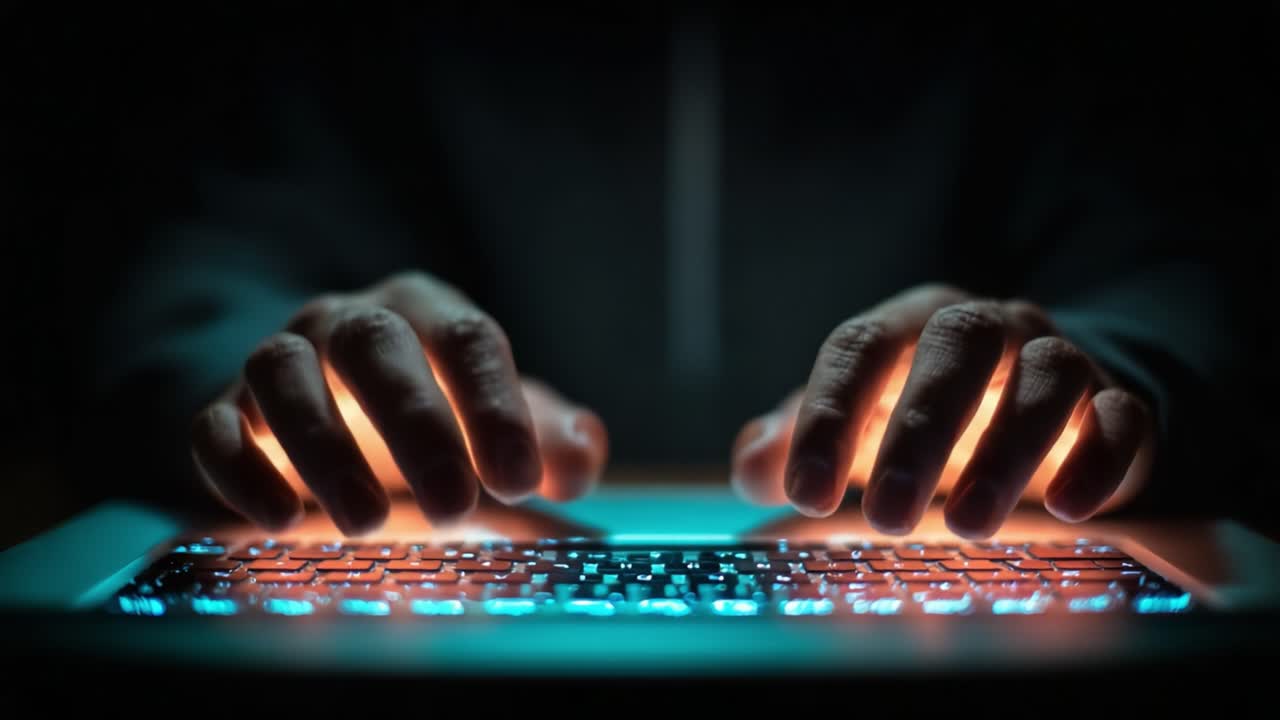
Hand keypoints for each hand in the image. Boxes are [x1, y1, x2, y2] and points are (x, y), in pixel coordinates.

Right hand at [190, 272, 607, 534]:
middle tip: (453, 504)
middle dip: (415, 424)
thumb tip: (580, 458)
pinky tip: (278, 519)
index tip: (522, 479)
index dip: (494, 407)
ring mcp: (281, 360)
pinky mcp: (225, 410)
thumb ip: (546, 436)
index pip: (466, 339)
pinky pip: (214, 427)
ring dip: (323, 449)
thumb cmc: (430, 407)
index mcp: (425, 312)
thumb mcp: (494, 417)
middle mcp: (348, 323)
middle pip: (376, 349)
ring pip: (284, 377)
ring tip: (364, 522)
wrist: (322, 395)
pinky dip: (238, 471)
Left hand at [731, 284, 1152, 537]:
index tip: (802, 493)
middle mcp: (987, 328)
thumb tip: (752, 469)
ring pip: (1045, 379)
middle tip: (887, 515)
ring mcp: (1057, 358)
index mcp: (909, 325)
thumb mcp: (856, 422)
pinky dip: (1100, 457)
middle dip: (919, 432)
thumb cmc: (925, 412)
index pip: (860, 347)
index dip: (828, 416)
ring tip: (970, 524)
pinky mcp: (1117, 403)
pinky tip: (1072, 507)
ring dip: (1008, 451)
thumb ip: (796, 440)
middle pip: (956, 350)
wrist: (1038, 397)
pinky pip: (1122, 417)